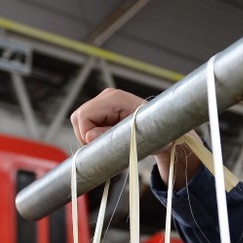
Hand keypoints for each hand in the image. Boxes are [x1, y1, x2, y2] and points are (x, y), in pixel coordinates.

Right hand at [70, 88, 200, 183]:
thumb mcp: (136, 139)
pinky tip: (106, 138)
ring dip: (88, 136)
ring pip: (79, 121)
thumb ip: (111, 137)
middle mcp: (107, 96)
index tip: (102, 144)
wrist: (164, 130)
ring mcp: (104, 102)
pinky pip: (86, 123)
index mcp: (115, 98)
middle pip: (78, 117)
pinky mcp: (102, 110)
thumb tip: (89, 137)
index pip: (84, 115)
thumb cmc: (155, 133)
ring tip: (108, 142)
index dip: (87, 134)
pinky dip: (92, 134)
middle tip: (103, 146)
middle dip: (85, 136)